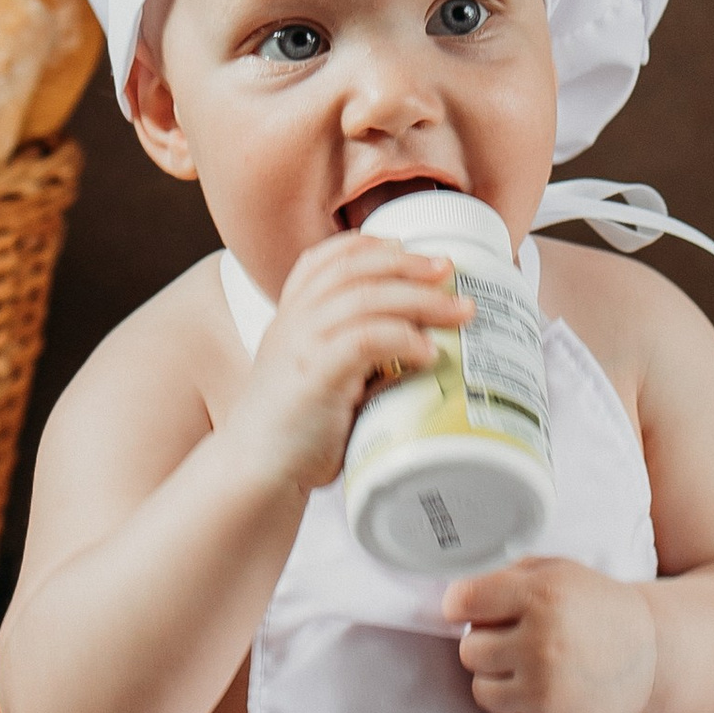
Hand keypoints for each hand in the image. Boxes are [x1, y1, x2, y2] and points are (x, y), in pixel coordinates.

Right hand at [220, 229, 460, 499]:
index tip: (406, 246)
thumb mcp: (321, 376)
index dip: (366, 245)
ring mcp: (302, 343)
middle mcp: (294, 320)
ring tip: (459, 311)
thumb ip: (358, 357)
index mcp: (291, 316)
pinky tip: (428, 353)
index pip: (324, 259)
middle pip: (355, 268)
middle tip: (448, 271)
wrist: (254, 468)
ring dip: (421, 300)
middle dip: (408, 264)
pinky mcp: (315, 373)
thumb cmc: (294, 429)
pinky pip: (366, 338)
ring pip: (367, 297)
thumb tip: (419, 349)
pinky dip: (404, 339)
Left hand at [442, 557, 657, 712]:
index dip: (462, 604)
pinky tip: (540, 690)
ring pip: (481, 691)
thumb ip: (505, 576)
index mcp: (543, 598)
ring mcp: (547, 694)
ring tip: (528, 666)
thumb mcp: (557, 571)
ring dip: (497, 678)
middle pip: (469, 651)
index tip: (469, 608)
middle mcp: (543, 646)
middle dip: (486, 643)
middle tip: (515, 638)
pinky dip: (514, 708)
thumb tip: (454, 599)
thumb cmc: (595, 608)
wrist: (650, 657)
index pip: (465, 602)